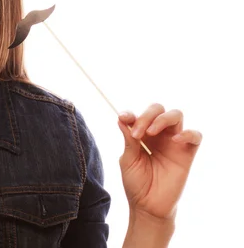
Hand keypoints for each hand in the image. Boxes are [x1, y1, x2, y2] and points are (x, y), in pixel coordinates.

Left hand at [117, 104, 201, 219]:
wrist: (148, 207)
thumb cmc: (137, 184)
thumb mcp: (128, 160)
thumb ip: (129, 140)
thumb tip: (122, 118)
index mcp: (142, 135)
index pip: (140, 116)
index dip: (132, 114)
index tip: (123, 118)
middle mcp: (158, 135)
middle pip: (158, 110)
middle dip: (147, 115)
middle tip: (137, 133)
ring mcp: (173, 143)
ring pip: (176, 115)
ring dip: (163, 119)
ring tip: (151, 133)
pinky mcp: (187, 155)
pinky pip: (195, 137)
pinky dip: (188, 134)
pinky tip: (175, 140)